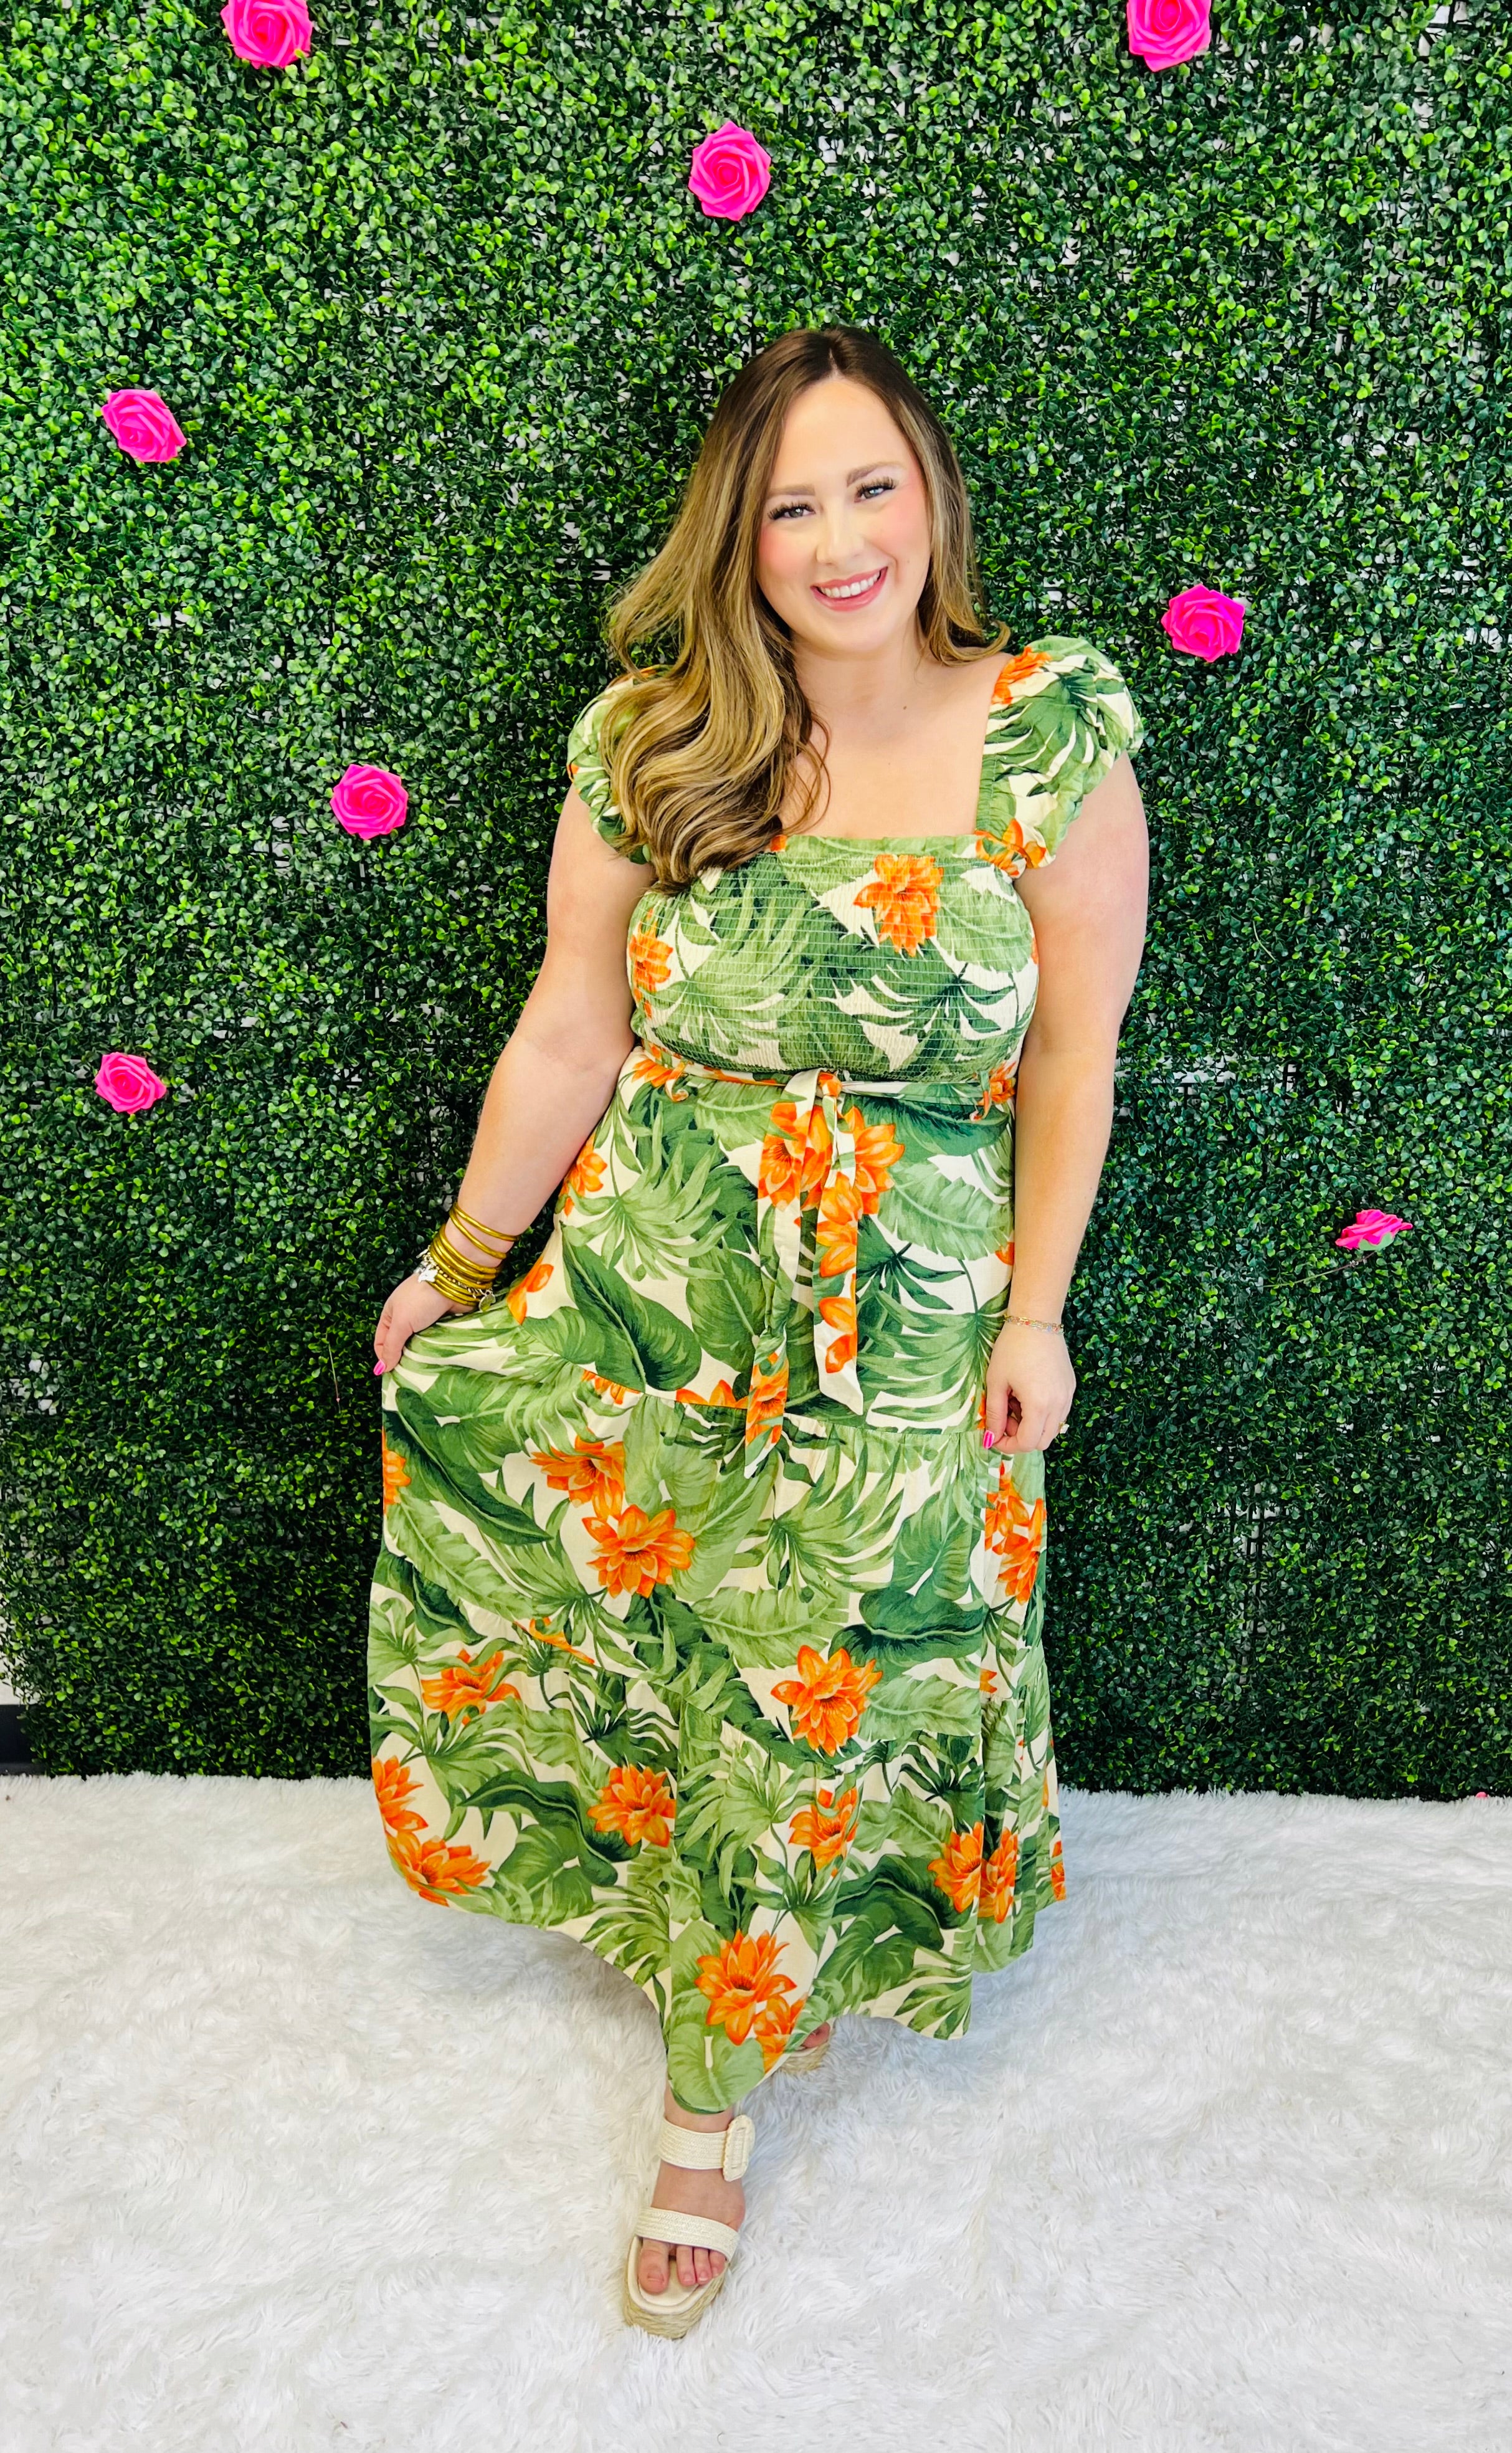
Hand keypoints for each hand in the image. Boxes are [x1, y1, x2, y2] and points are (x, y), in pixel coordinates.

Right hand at [372, 1274, 469, 1376]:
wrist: (452, 1283)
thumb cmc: (421, 1300)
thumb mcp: (401, 1323)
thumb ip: (391, 1346)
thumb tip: (382, 1368)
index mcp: (391, 1315)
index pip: (381, 1343)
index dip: (384, 1358)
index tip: (391, 1373)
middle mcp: (406, 1318)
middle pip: (401, 1346)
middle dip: (403, 1359)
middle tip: (408, 1375)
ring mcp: (425, 1322)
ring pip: (419, 1346)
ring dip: (421, 1356)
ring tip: (423, 1370)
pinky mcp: (442, 1324)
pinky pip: (435, 1342)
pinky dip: (435, 1350)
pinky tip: (436, 1359)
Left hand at [984, 1320, 1075, 1453]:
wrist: (1036, 1320)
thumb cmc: (1012, 1348)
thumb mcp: (997, 1382)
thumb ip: (994, 1414)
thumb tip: (990, 1438)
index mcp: (1039, 1405)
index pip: (1027, 1443)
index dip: (1007, 1445)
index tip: (993, 1436)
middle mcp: (1059, 1404)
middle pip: (1042, 1441)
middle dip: (1020, 1437)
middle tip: (1004, 1417)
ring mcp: (1067, 1396)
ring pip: (1051, 1428)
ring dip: (1032, 1425)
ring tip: (1015, 1402)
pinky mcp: (1070, 1387)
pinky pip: (1058, 1413)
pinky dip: (1042, 1413)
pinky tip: (1027, 1394)